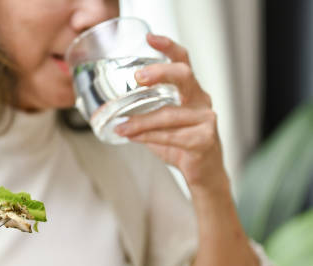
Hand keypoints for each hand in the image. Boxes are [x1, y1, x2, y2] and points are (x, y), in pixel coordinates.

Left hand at [114, 33, 227, 192]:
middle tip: (138, 78)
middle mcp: (201, 101)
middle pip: (184, 76)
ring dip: (141, 121)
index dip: (168, 47)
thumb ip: (142, 116)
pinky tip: (134, 137)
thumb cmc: (182, 146)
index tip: (150, 38)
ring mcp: (206, 119)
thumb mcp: (159, 127)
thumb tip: (113, 113)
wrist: (203, 174)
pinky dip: (149, 136)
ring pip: (169, 114)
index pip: (183, 61)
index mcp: (190, 92)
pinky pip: (171, 135)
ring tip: (121, 126)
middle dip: (160, 73)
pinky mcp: (204, 139)